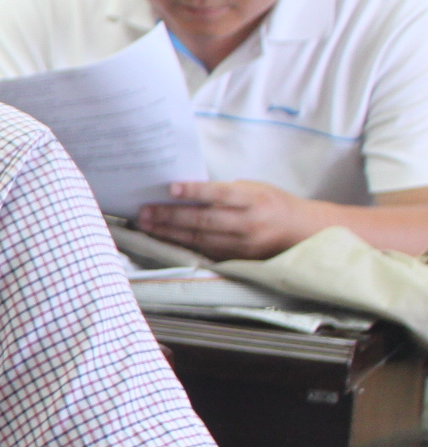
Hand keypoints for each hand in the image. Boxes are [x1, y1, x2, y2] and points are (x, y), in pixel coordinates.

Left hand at [136, 179, 320, 259]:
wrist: (301, 232)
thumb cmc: (272, 204)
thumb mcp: (254, 189)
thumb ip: (225, 191)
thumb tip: (186, 192)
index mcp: (255, 200)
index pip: (220, 194)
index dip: (195, 191)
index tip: (171, 188)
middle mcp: (249, 224)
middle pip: (204, 220)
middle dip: (170, 216)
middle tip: (144, 212)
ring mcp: (243, 244)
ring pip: (200, 239)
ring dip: (169, 232)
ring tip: (147, 225)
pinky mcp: (237, 259)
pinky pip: (204, 251)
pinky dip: (182, 244)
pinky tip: (163, 238)